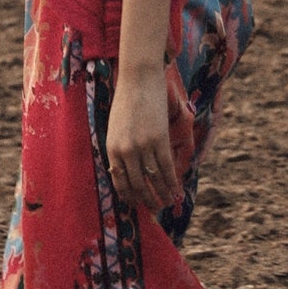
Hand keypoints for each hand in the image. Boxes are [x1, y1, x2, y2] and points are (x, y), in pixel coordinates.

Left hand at [105, 65, 182, 216]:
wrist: (138, 79)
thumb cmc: (126, 101)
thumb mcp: (114, 128)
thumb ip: (119, 149)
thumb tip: (125, 171)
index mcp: (111, 148)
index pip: (120, 181)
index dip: (130, 196)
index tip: (137, 204)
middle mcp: (126, 151)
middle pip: (137, 184)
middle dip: (146, 200)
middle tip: (154, 209)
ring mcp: (143, 145)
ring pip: (153, 179)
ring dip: (161, 194)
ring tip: (166, 203)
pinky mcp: (159, 138)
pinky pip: (166, 166)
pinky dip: (171, 181)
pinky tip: (175, 189)